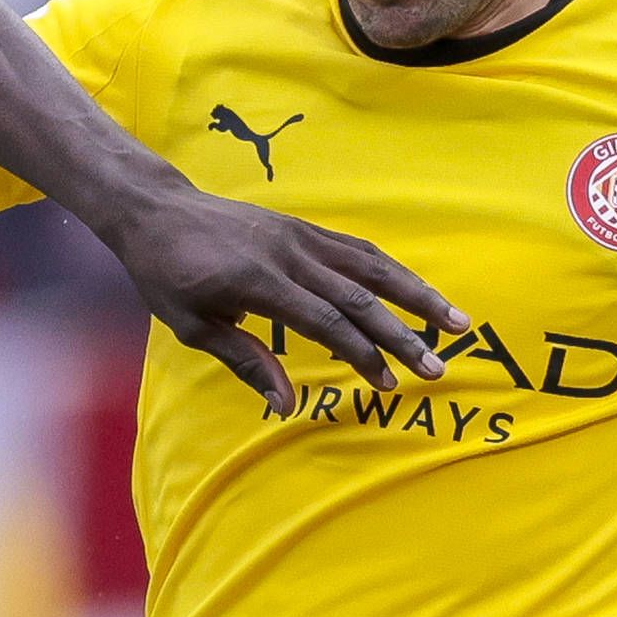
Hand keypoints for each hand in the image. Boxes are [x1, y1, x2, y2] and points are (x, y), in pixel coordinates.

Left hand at [105, 181, 458, 413]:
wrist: (159, 211)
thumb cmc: (169, 275)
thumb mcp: (193, 326)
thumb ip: (244, 361)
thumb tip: (285, 406)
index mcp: (258, 281)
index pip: (324, 321)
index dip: (360, 353)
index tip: (387, 382)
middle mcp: (289, 254)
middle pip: (358, 297)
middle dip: (401, 335)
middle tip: (436, 367)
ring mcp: (301, 236)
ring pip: (371, 266)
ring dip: (416, 295)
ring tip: (456, 321)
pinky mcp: (305, 229)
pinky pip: (357, 250)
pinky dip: (392, 271)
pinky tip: (417, 292)